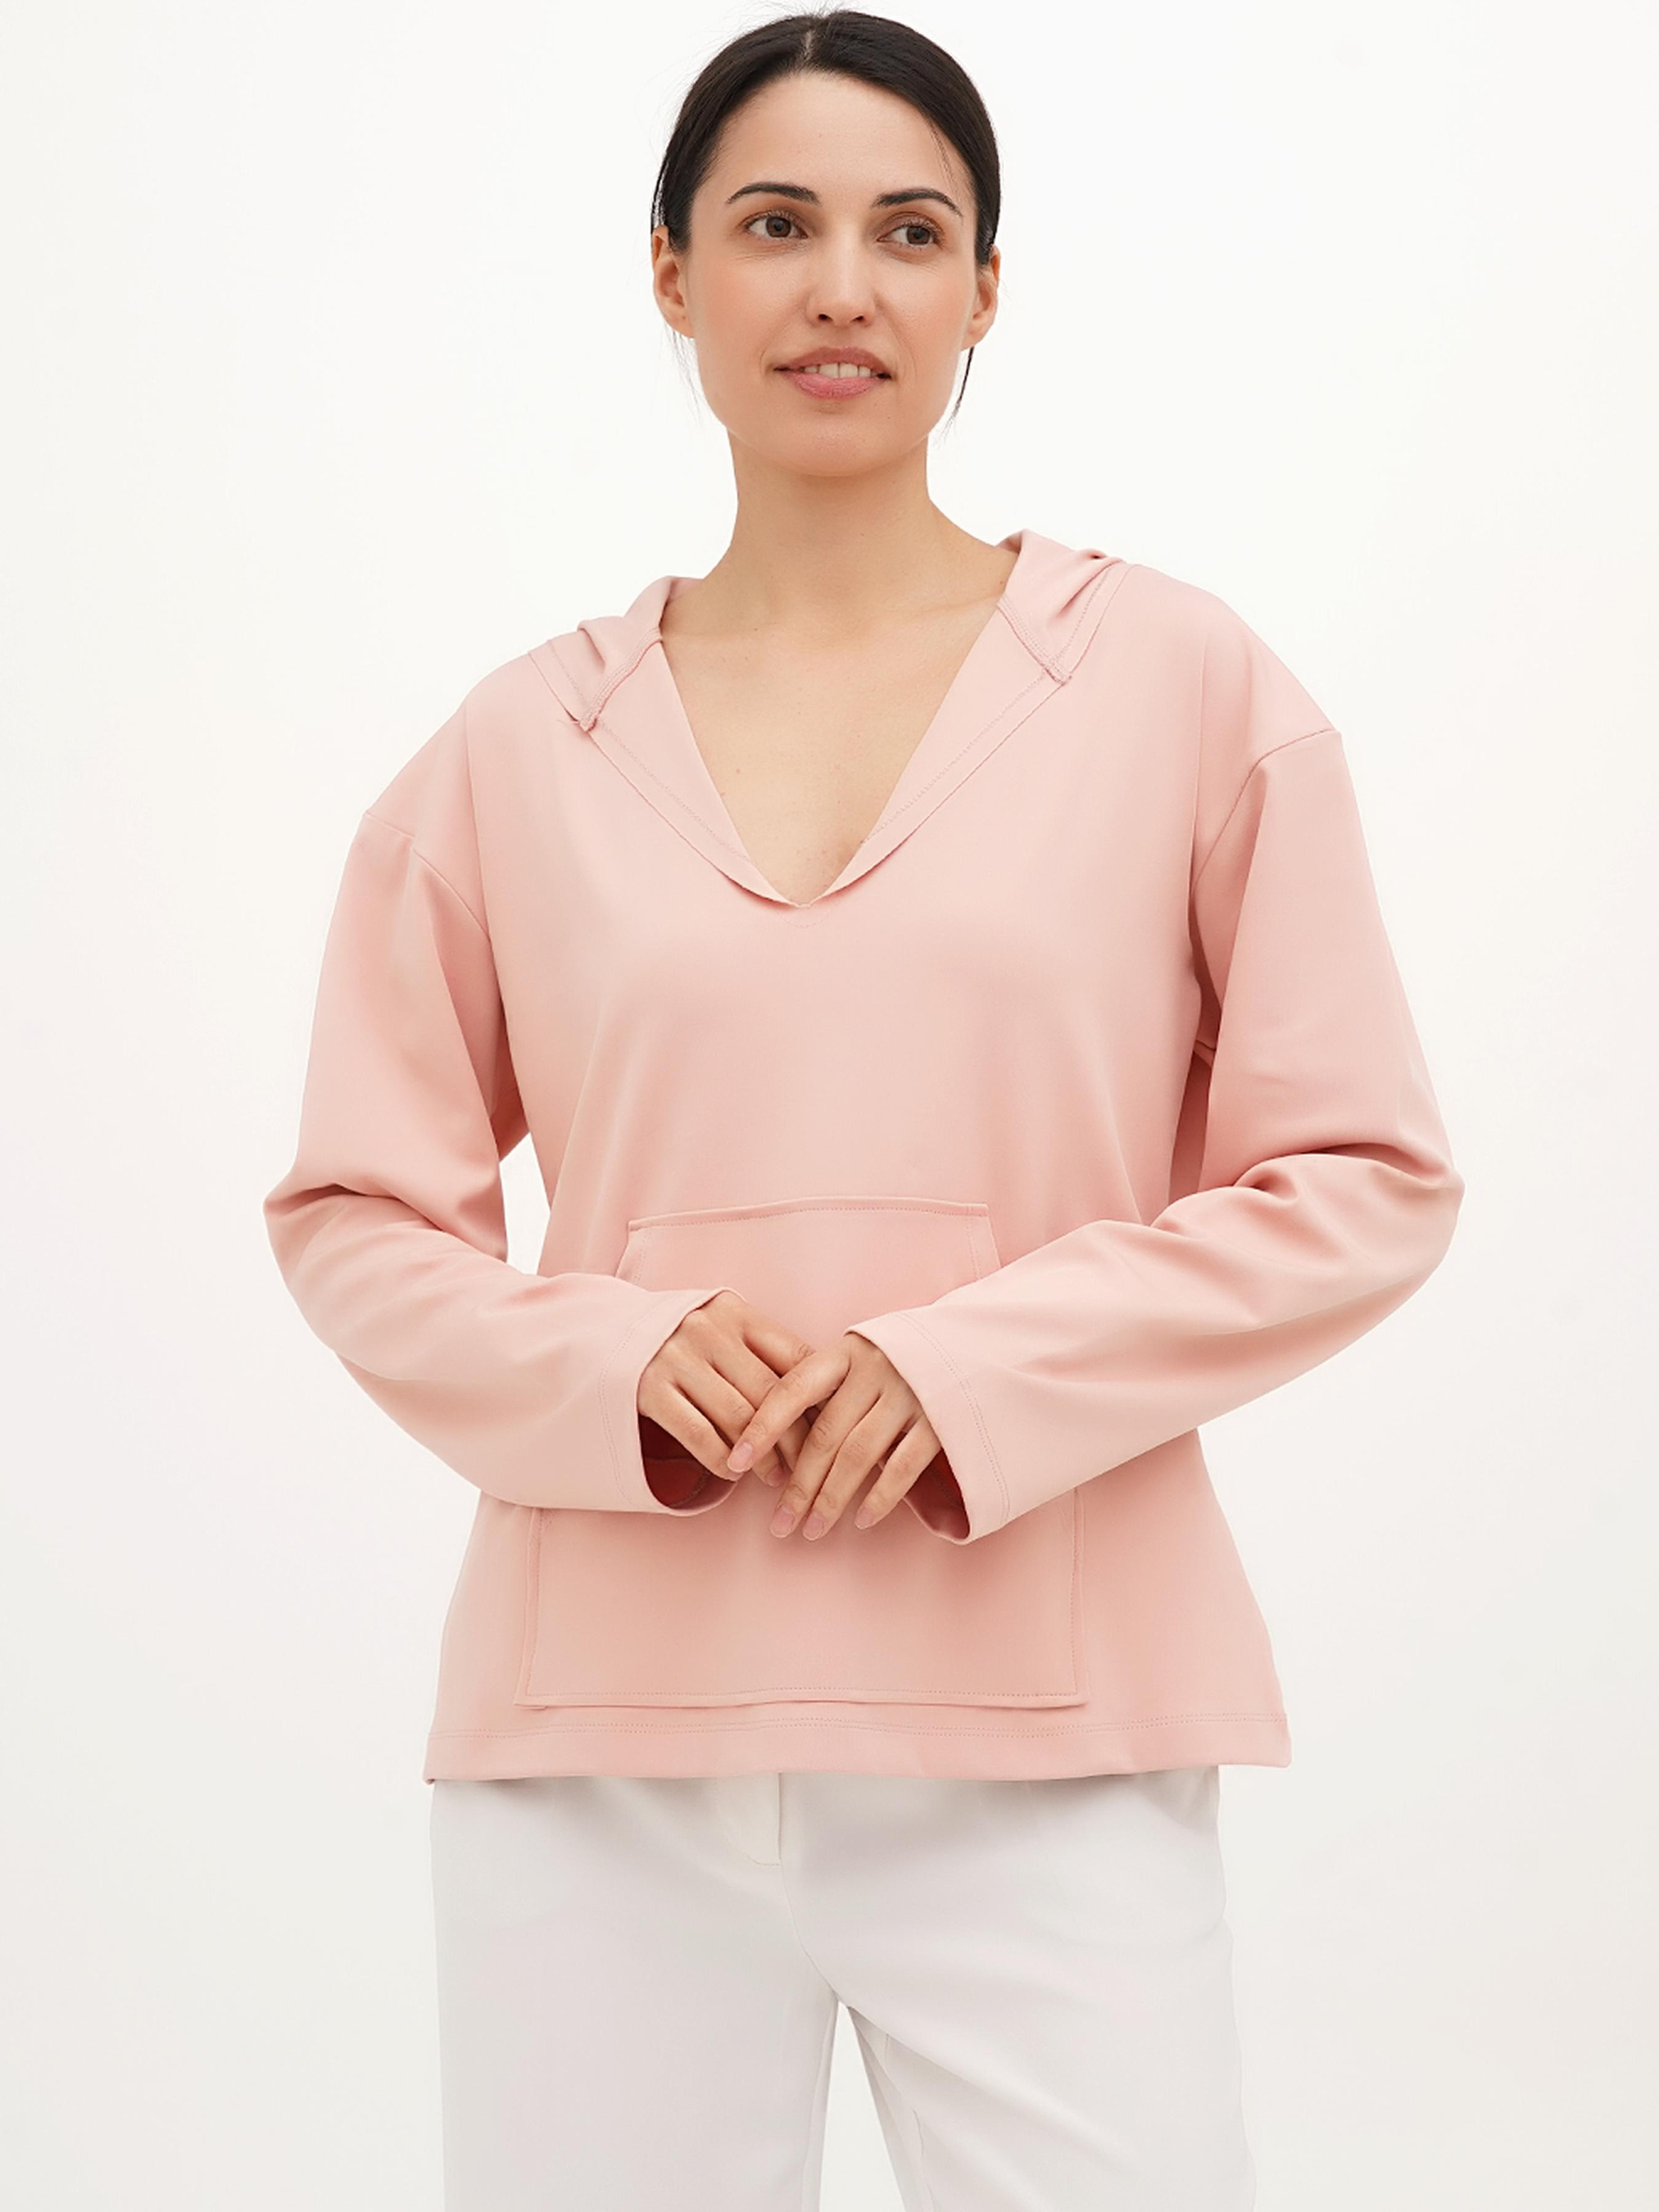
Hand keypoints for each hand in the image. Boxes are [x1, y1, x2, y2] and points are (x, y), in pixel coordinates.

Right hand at [637, 1290, 815, 1492]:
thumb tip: (823, 1400)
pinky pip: (698, 1434)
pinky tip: (734, 1473)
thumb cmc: (683, 1340)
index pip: (795, 1355)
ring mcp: (676, 1358)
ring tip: (776, 1477)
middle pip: (772, 1393)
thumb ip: (762, 1352)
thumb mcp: (722, 1328)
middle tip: (809, 1466)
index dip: (820, 1398)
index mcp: (735, 1311)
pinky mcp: (648, 1389)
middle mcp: (707, 1330)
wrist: (604, 1333)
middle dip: (797, 1438)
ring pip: (738, 1417)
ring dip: (763, 1456)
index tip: (834, 1429)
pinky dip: (722, 1460)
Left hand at [724, 1332, 946, 1538]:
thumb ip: (827, 1390)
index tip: (735, 1462)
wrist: (976, 1347)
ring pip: (858, 1456)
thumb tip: (773, 1443)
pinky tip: (861, 1520)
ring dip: (831, 1499)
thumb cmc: (901, 1363)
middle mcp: (875, 1369)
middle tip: (779, 1524)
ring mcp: (910, 1393)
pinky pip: (901, 1467)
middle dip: (798, 1486)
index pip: (792, 1389)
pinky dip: (880, 1498)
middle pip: (824, 1436)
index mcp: (845, 1352)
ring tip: (812, 1529)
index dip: (762, 1426)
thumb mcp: (861, 1361)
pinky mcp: (941, 1419)